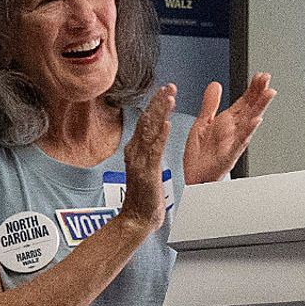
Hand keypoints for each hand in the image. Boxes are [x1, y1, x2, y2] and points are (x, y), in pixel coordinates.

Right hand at [118, 84, 173, 229]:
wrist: (135, 219)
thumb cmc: (144, 197)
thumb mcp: (146, 168)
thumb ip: (149, 152)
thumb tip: (154, 136)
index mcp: (136, 150)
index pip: (146, 121)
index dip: (155, 104)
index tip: (164, 90)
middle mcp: (135, 152)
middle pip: (147, 121)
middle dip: (158, 102)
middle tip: (169, 86)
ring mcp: (140, 161)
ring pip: (150, 131)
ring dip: (160, 113)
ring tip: (170, 97)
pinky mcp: (147, 172)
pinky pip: (154, 151)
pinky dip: (160, 136)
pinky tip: (167, 124)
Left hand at [182, 73, 273, 185]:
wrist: (194, 178)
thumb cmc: (200, 155)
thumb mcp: (202, 123)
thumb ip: (210, 104)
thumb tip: (215, 85)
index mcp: (227, 122)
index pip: (243, 102)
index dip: (252, 88)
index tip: (260, 76)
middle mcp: (233, 131)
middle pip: (250, 108)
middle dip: (259, 93)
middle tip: (267, 79)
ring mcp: (233, 142)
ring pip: (250, 122)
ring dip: (260, 108)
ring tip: (268, 94)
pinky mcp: (229, 155)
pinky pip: (240, 142)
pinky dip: (248, 132)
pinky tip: (255, 121)